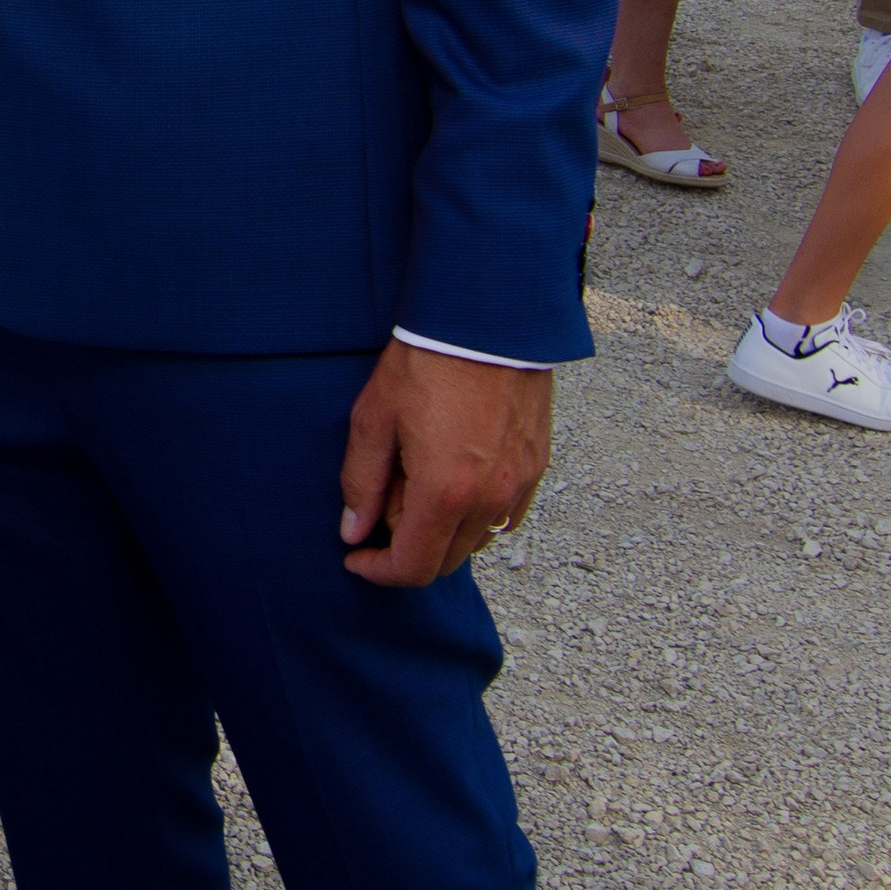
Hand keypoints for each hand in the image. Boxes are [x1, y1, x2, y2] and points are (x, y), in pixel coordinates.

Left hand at [339, 342, 551, 587]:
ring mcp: (519, 483)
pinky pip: (506, 514)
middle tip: (382, 511)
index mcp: (445, 492)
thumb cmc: (426, 361)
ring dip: (443, 532)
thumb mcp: (375, 418)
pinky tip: (455, 480)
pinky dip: (477, 514)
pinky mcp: (537, 464)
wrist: (487, 318)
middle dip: (407, 551)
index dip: (379, 571)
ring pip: (477, 540)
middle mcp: (490, 498)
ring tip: (417, 486)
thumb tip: (354, 530)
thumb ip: (362, 482)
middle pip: (446, 561)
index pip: (414, 567)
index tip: (356, 555)